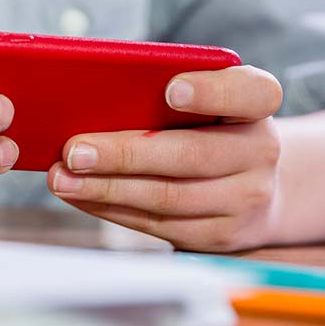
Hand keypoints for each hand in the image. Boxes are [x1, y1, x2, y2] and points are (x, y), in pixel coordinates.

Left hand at [47, 66, 282, 251]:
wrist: (255, 184)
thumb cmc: (209, 126)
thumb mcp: (205, 99)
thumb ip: (165, 92)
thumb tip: (92, 95)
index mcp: (257, 104)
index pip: (251, 93)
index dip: (211, 92)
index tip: (170, 90)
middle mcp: (261, 151)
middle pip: (192, 155)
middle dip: (125, 153)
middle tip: (75, 150)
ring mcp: (246, 199)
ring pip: (169, 197)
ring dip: (107, 189)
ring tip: (63, 178)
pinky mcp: (220, 235)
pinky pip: (158, 225)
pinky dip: (111, 209)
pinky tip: (81, 195)